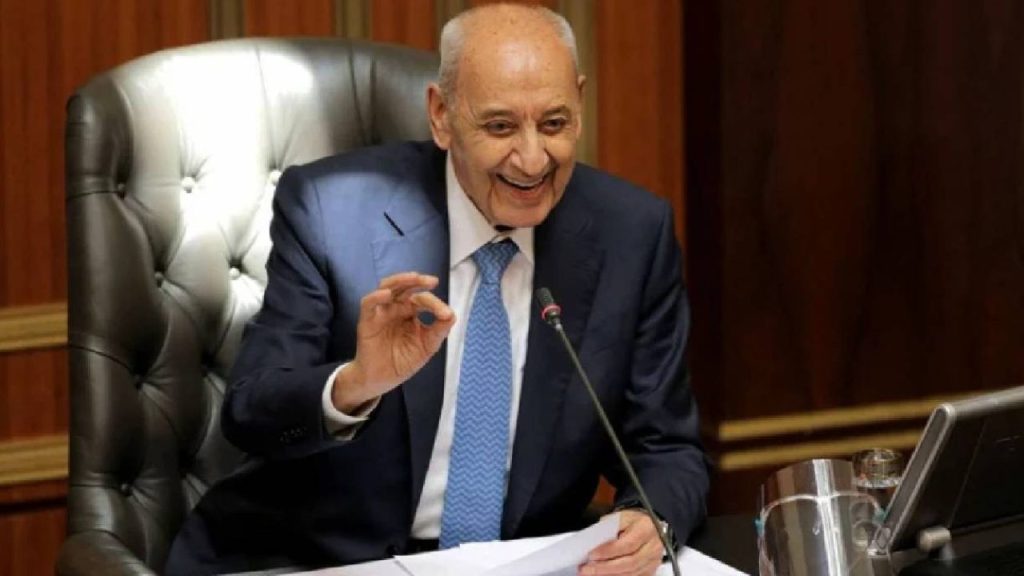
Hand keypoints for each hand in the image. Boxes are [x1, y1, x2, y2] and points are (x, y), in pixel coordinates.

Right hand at [332, 272, 454, 411]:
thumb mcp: (427, 346)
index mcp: (411, 312)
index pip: (422, 299)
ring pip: (386, 287)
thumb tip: (452, 314)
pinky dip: (376, 297)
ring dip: (400, 281)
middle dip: (418, 281)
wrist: (383, 380)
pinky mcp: (367, 321)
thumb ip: (439, 330)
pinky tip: (386, 294)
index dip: (435, 304)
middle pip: (405, 287)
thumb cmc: (403, 361)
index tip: (446, 315)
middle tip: (432, 281)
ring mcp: (381, 312)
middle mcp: (395, 308)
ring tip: (413, 278)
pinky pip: (368, 303)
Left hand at [580, 509, 663, 575]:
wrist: (651, 526)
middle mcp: (653, 547)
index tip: (591, 555)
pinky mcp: (650, 570)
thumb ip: (609, 528)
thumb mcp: (621, 517)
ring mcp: (653, 561)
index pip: (627, 544)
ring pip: (631, 574)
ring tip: (591, 574)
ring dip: (609, 575)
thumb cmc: (634, 521)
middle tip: (586, 569)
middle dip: (605, 568)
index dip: (609, 551)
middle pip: (629, 563)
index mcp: (646, 529)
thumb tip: (593, 543)